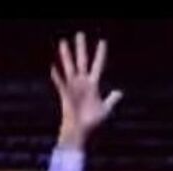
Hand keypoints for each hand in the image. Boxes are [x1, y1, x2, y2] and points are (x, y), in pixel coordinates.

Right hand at [51, 33, 120, 149]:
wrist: (80, 133)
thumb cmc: (91, 123)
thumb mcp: (104, 110)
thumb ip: (111, 100)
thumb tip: (119, 92)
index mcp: (93, 85)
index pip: (97, 65)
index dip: (100, 54)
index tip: (103, 41)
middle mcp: (82, 83)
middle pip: (82, 61)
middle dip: (81, 48)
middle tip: (79, 34)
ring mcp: (73, 88)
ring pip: (70, 68)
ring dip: (66, 55)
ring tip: (63, 42)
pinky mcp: (66, 96)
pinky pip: (61, 84)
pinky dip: (57, 77)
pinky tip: (53, 68)